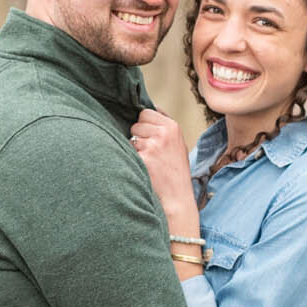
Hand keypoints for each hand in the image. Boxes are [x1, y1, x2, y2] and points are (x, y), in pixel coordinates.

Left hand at [129, 108, 200, 229]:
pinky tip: (143, 169)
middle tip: (150, 153)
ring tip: (149, 162)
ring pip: (131, 138)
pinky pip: (128, 152)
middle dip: (138, 136)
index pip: (145, 112)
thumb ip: (164, 127)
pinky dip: (132, 160)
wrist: (177, 197)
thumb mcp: (178, 144)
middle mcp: (164, 133)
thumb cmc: (176, 172)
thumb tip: (146, 109)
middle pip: (136, 124)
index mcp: (173, 127)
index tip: (149, 137)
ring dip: (135, 149)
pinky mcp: (143, 159)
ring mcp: (153, 146)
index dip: (144, 124)